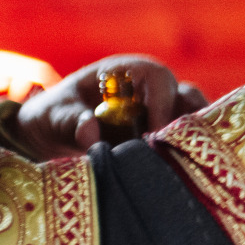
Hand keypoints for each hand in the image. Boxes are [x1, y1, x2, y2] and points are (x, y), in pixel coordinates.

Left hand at [15, 55, 207, 158]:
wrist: (50, 134)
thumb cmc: (52, 115)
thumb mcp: (55, 116)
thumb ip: (70, 120)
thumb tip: (90, 132)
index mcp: (125, 72)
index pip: (158, 77)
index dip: (162, 101)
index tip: (155, 134)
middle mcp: (149, 89)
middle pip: (187, 97)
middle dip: (188, 122)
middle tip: (177, 152)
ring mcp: (160, 112)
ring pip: (194, 119)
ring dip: (191, 139)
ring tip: (183, 164)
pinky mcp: (163, 135)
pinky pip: (187, 140)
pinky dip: (187, 153)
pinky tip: (178, 172)